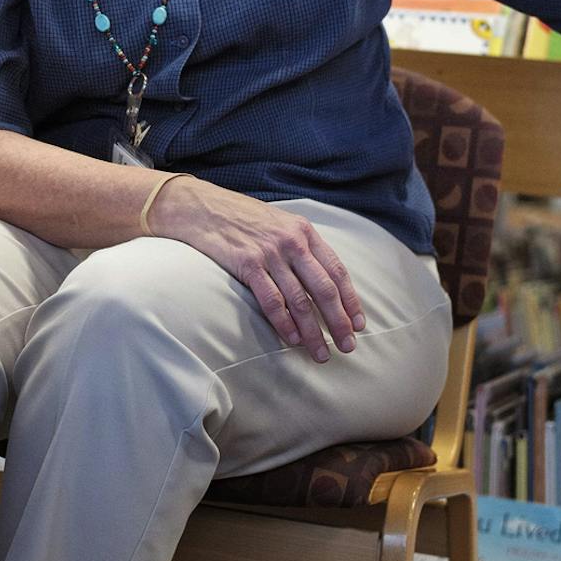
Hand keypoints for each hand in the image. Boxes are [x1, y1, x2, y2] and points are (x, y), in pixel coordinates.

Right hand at [148, 177, 365, 362]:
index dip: (350, 300)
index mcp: (305, 231)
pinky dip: (284, 324)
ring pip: (300, 300)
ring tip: (321, 353)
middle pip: (324, 289)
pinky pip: (272, 301)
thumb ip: (300, 246)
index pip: (337, 270)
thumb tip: (320, 280)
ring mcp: (270, 254)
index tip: (358, 323)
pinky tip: (292, 340)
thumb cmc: (241, 218)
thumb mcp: (279, 223)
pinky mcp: (248, 265)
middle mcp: (292, 242)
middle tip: (348, 346)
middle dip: (338, 321)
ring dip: (313, 332)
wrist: (202, 207)